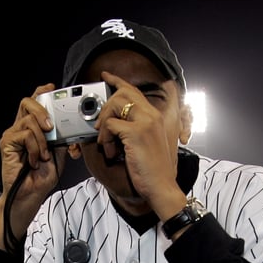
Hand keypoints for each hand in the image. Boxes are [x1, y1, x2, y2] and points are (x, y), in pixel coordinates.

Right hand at [0, 84, 68, 249]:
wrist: (30, 195)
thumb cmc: (41, 177)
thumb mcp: (59, 153)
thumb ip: (62, 138)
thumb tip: (72, 126)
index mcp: (32, 128)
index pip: (34, 102)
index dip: (42, 92)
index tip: (53, 88)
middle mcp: (20, 128)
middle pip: (28, 102)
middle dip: (42, 110)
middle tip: (51, 126)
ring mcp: (12, 135)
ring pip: (29, 120)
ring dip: (42, 139)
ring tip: (44, 156)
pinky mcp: (7, 143)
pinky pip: (25, 135)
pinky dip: (35, 148)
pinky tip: (36, 161)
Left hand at [94, 71, 185, 219]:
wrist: (161, 186)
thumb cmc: (153, 170)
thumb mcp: (148, 143)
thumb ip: (136, 129)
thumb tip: (114, 122)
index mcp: (156, 116)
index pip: (134, 91)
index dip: (117, 82)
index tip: (105, 77)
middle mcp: (152, 115)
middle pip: (122, 93)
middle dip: (105, 107)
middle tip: (100, 126)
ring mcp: (145, 122)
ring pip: (115, 105)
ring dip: (104, 124)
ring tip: (105, 142)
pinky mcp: (136, 133)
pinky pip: (110, 126)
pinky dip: (105, 140)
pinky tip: (110, 152)